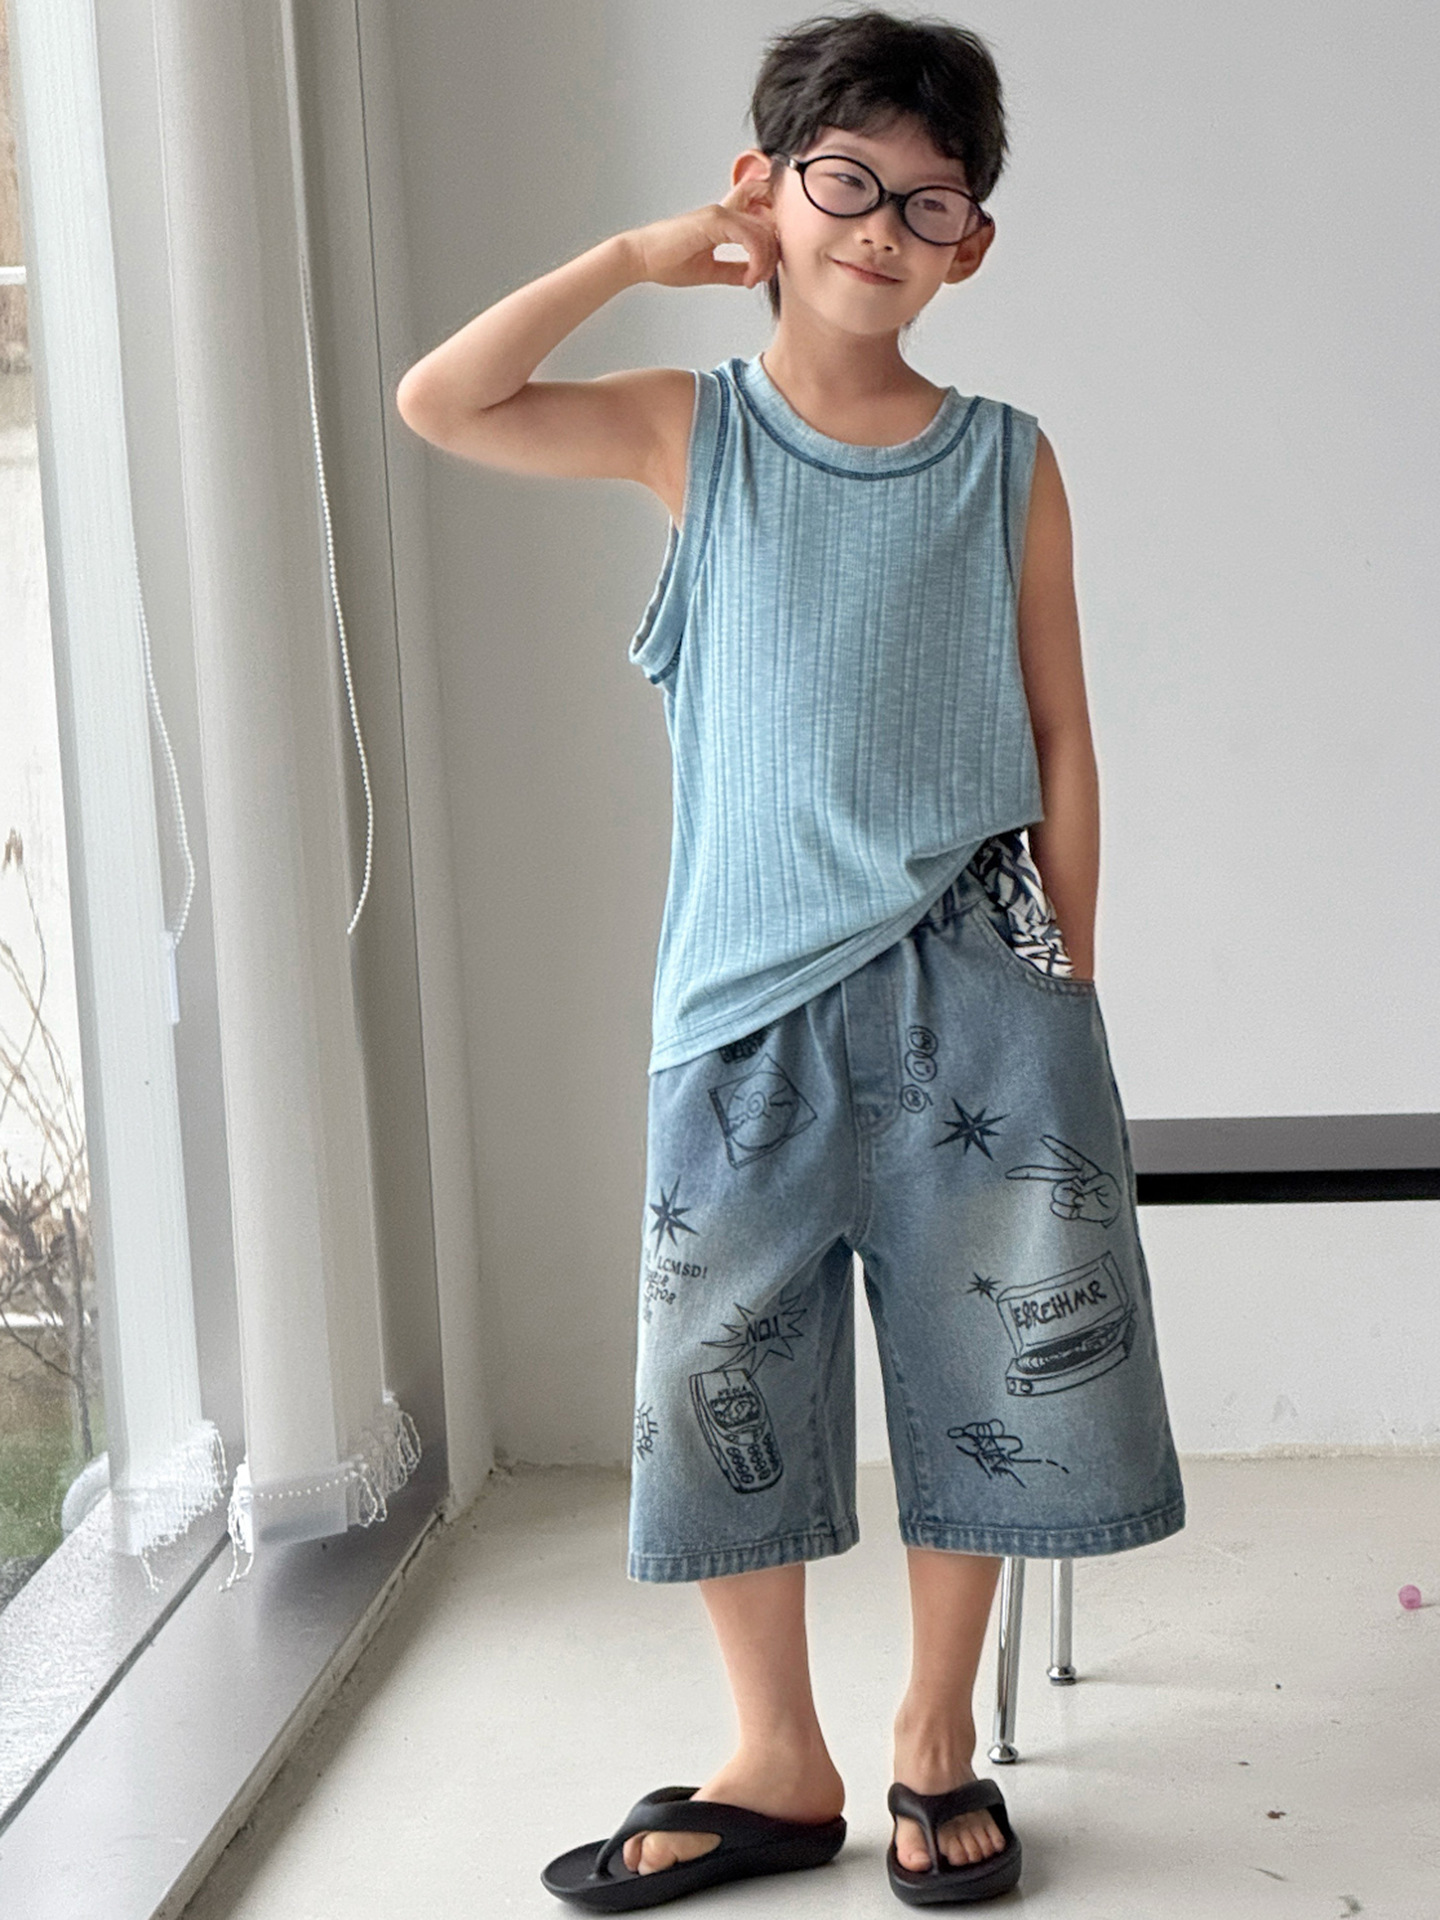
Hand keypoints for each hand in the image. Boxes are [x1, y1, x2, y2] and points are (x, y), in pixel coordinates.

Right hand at [624, 178, 779, 290]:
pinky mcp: (714, 221)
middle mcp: (724, 213)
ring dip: (764, 261)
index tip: (759, 276)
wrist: (641, 258)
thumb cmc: (667, 261)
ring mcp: (720, 214)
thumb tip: (754, 276)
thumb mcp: (710, 270)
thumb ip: (733, 270)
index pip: (760, 227)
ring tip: (752, 280)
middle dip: (771, 258)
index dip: (769, 252)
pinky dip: (755, 259)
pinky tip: (747, 277)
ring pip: (762, 232)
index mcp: (723, 221)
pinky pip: (749, 238)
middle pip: (767, 229)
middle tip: (759, 280)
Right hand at [1005, 1135, 1120, 1225]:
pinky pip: (1060, 1209)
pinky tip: (1080, 1210)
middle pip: (1046, 1174)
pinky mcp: (1066, 1209)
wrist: (1112, 1215)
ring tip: (1084, 1202)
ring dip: (1072, 1199)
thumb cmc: (1113, 1196)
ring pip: (1058, 1193)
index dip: (1056, 1147)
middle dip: (1026, 1172)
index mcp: (1082, 1169)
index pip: (1068, 1156)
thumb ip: (1096, 1183)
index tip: (1043, 1138)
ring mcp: (1067, 1194)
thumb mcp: (1109, 1184)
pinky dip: (1071, 1211)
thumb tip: (1079, 1190)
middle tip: (1009, 1173)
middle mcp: (1070, 1180)